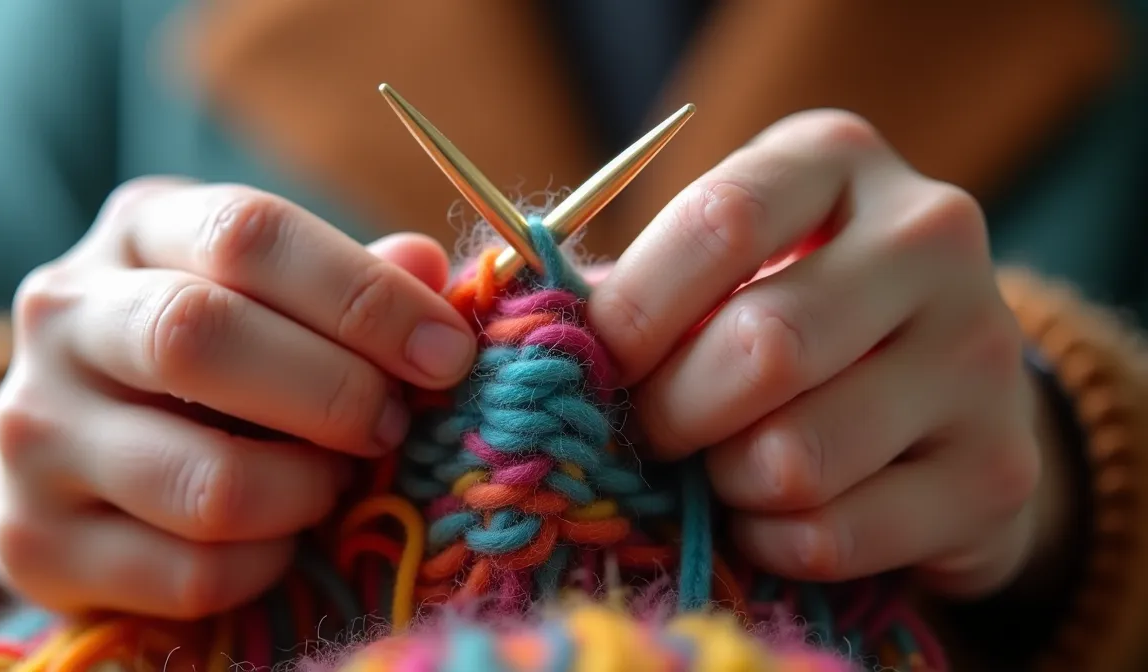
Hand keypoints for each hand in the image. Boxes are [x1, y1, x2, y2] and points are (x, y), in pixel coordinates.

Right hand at [0, 178, 474, 619]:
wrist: (72, 451)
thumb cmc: (208, 360)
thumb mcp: (271, 296)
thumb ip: (350, 284)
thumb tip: (428, 266)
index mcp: (135, 231)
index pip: (246, 233)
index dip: (363, 296)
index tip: (446, 354)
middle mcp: (62, 316)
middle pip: (200, 335)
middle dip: (333, 392)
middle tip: (391, 425)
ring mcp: (32, 432)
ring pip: (206, 481)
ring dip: (306, 491)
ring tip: (332, 482)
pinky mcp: (33, 541)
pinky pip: (190, 572)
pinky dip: (266, 565)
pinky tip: (278, 540)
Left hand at [588, 111, 1044, 597]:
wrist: (936, 386)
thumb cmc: (785, 308)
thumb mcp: (720, 266)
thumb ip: (635, 289)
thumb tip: (530, 333)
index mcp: (839, 162)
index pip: (722, 222)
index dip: (635, 310)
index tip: (599, 361)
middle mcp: (930, 237)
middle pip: (764, 347)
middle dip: (672, 412)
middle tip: (652, 431)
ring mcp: (981, 353)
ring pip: (796, 456)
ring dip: (725, 483)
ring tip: (722, 468)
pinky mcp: (996, 469)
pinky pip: (834, 534)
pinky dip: (770, 542)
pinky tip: (767, 518)